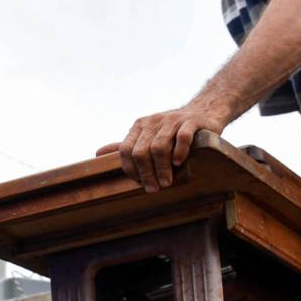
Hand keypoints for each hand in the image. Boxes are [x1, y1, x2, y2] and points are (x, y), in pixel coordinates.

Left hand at [96, 100, 230, 191]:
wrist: (203, 111)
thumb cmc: (172, 130)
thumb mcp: (146, 135)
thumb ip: (125, 146)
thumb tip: (97, 154)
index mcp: (140, 126)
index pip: (127, 150)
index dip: (131, 170)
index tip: (140, 183)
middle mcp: (154, 122)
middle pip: (142, 151)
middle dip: (147, 173)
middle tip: (154, 188)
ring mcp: (173, 120)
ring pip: (160, 146)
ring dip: (162, 168)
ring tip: (166, 182)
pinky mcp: (192, 122)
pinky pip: (183, 137)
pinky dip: (180, 151)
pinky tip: (179, 163)